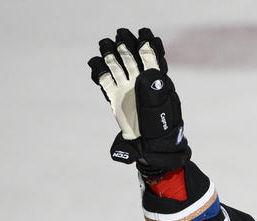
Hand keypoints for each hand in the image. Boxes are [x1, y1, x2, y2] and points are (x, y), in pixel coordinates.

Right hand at [88, 28, 189, 170]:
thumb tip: (149, 72)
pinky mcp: (115, 99)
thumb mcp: (161, 110)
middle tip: (120, 37)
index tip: (144, 37)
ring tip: (105, 46)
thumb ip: (154, 91)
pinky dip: (99, 72)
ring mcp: (126, 90)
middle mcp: (139, 83)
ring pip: (117, 67)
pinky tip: (95, 64)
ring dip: (111, 55)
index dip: (147, 47)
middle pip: (130, 59)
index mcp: (154, 83)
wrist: (150, 148)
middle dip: (125, 47)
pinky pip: (105, 81)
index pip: (151, 60)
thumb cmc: (160, 130)